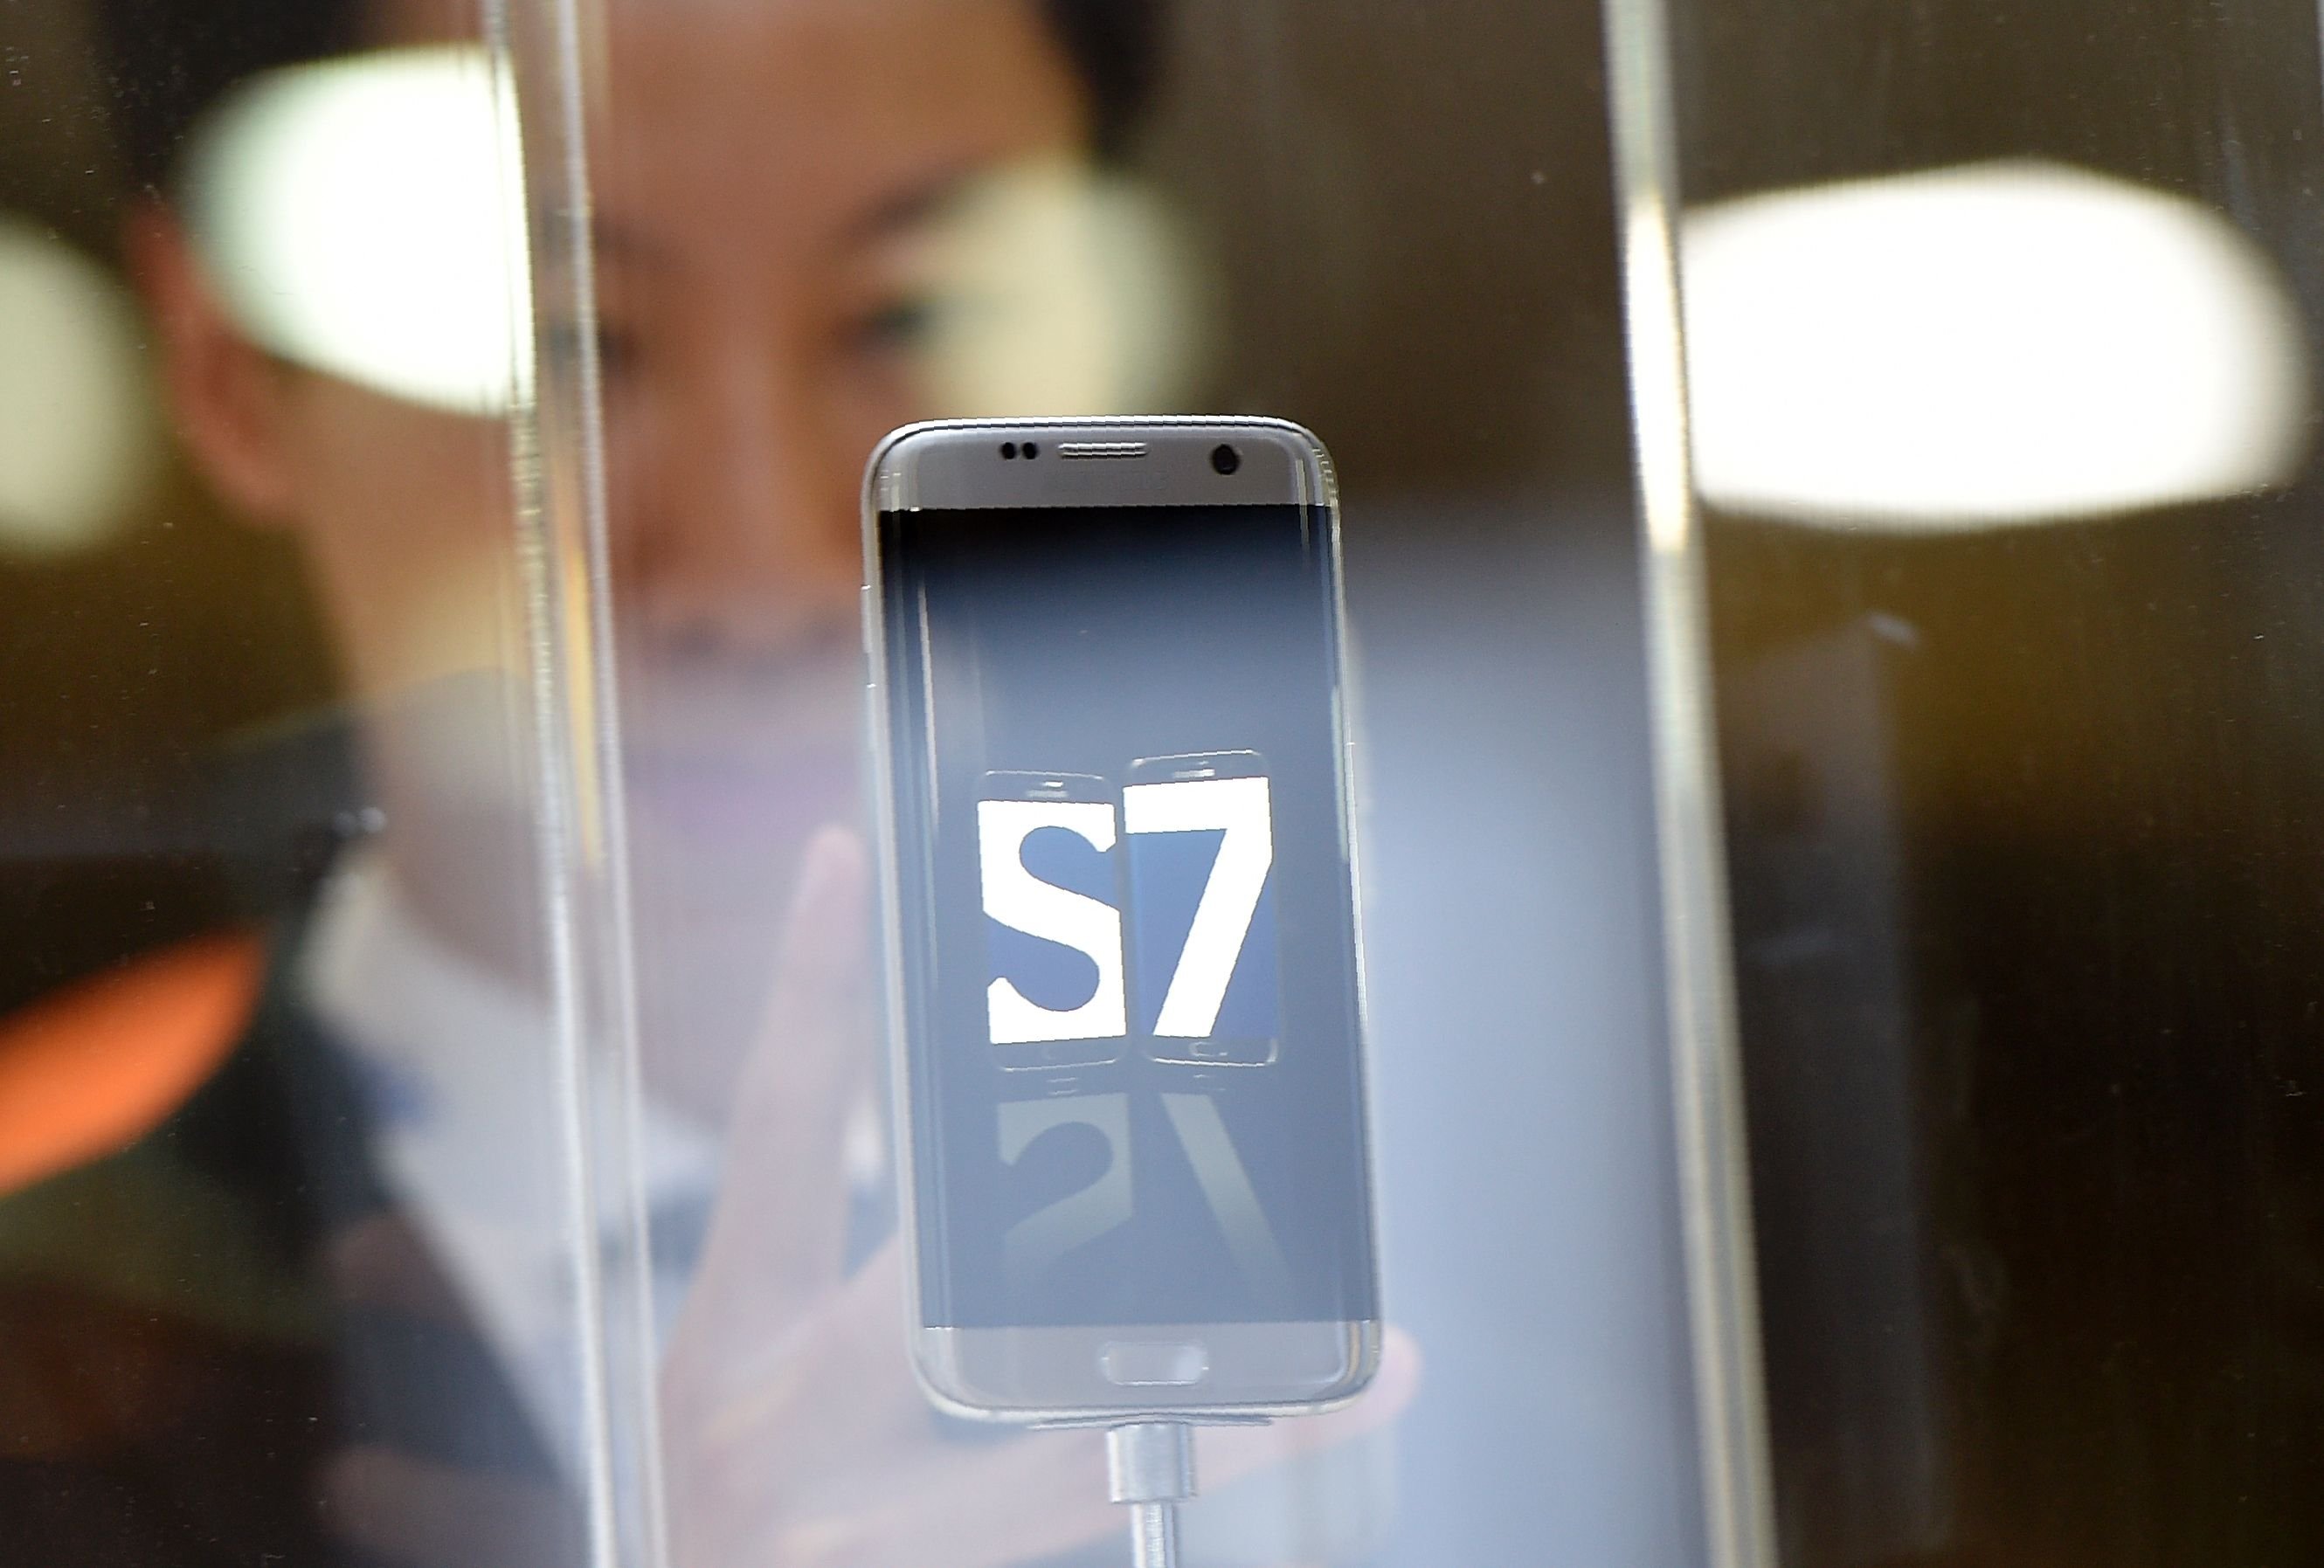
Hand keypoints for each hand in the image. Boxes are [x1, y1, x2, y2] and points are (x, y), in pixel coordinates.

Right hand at [658, 825, 1419, 1567]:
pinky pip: (1090, 1515)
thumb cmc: (754, 1532)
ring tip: (1365, 1350)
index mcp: (725, 1345)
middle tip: (1181, 1078)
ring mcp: (844, 1531)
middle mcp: (772, 1424)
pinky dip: (1216, 1462)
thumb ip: (851, 1304)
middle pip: (939, 1273)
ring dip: (1217, 1392)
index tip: (845, 858)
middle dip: (1063, 1188)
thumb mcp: (750, 1403)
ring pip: (1060, 1440)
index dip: (808, 990)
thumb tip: (990, 1196)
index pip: (776, 1136)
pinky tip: (1328, 1417)